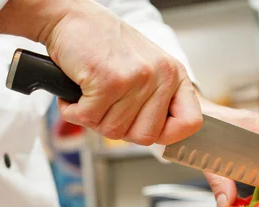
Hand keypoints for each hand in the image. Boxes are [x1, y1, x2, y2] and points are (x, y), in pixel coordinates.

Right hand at [42, 0, 202, 144]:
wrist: (70, 18)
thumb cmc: (102, 44)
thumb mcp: (144, 68)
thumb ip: (155, 99)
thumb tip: (156, 137)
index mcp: (174, 73)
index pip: (189, 123)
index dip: (166, 134)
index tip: (144, 126)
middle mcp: (161, 75)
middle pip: (145, 137)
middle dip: (119, 128)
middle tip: (106, 107)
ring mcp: (137, 78)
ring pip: (113, 131)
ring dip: (93, 117)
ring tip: (90, 93)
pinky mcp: (109, 81)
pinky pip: (89, 119)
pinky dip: (74, 111)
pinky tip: (76, 92)